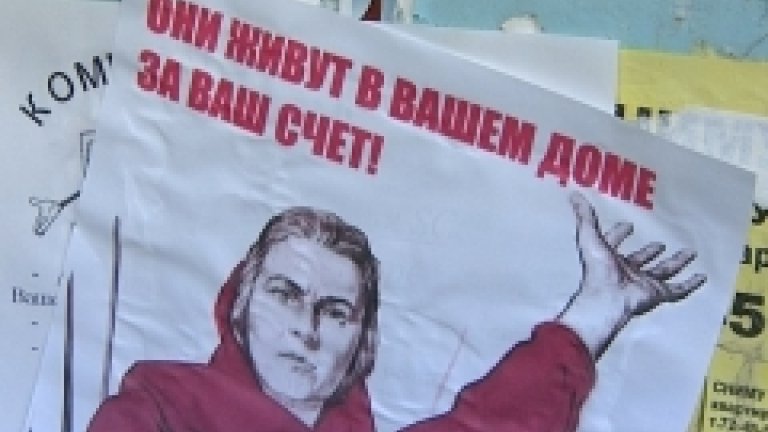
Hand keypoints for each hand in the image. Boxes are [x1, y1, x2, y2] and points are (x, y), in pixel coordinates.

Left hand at [557, 192, 706, 358]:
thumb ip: (584, 217)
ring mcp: (643, 283)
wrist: (608, 298)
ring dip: (676, 262)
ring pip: (663, 272)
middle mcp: (626, 270)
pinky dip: (690, 284)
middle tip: (660, 243)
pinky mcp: (657, 294)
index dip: (618, 234)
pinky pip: (677, 289)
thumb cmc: (597, 268)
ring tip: (690, 252)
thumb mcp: (589, 237)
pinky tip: (702, 276)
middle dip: (649, 251)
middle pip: (641, 259)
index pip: (614, 243)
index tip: (627, 225)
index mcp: (609, 258)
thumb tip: (573, 194)